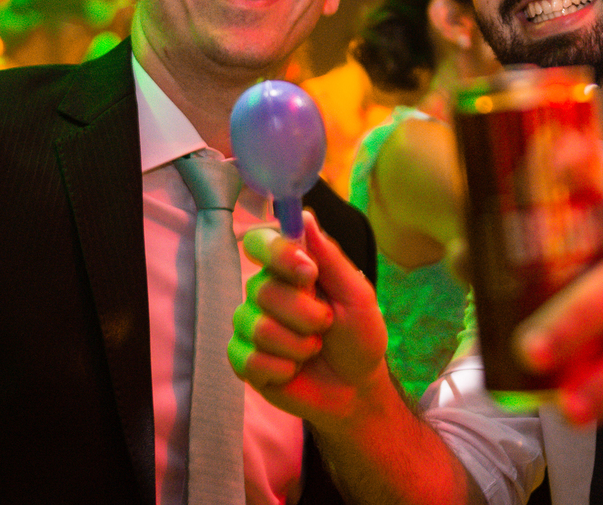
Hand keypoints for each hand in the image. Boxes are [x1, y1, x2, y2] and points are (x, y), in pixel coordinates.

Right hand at [229, 211, 387, 428]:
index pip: (260, 242)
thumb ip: (330, 258)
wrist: (357, 388)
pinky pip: (248, 360)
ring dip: (297, 345)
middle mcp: (264, 292)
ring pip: (258, 327)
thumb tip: (305, 215)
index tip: (307, 272)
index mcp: (289, 269)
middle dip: (305, 314)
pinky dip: (282, 369)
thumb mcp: (356, 295)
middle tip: (326, 325)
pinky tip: (295, 371)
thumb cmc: (359, 335)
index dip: (277, 253)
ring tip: (313, 349)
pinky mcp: (243, 360)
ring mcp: (250, 326)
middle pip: (262, 289)